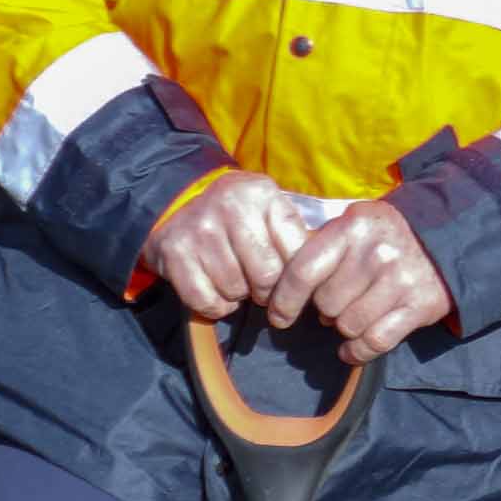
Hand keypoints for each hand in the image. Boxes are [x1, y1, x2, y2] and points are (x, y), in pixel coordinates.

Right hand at [144, 173, 319, 319]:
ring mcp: (200, 230)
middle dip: (267, 290)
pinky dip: (215, 306)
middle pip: (267, 276)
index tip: (291, 280)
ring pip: (236, 291)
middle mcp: (230, 208)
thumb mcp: (267, 207)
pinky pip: (206, 301)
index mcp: (262, 194)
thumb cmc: (235, 211)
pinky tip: (216, 289)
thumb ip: (294, 233)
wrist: (175, 199)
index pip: (297, 251)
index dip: (297, 275)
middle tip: (260, 284)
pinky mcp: (174, 253)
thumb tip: (325, 272)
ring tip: (235, 279)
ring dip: (239, 296)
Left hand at [259, 199, 455, 360]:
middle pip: (326, 304)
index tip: (279, 317)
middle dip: (327, 309)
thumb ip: (319, 246)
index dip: (285, 300)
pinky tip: (352, 350)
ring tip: (355, 314)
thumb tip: (278, 287)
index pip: (304, 270)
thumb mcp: (352, 224)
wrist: (447, 239)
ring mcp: (401, 280)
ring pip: (349, 326)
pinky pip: (375, 341)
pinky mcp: (421, 305)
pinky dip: (359, 352)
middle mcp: (377, 252)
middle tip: (339, 301)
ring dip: (346, 328)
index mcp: (353, 227)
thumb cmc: (385, 236)